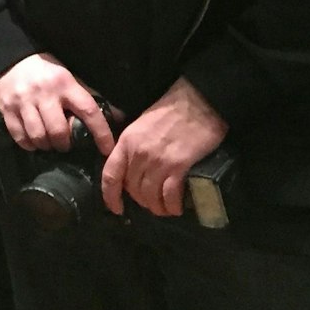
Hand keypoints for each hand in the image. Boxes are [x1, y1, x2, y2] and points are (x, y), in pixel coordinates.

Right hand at [0, 53, 114, 153]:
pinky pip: (20, 137)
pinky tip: (33, 141)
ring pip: (39, 136)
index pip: (88, 111)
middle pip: (59, 131)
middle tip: (65, 144)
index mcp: (65, 84)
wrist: (11, 59)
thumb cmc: (46, 72)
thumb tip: (119, 116)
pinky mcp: (7, 109)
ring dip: (47, 146)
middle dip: (65, 144)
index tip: (107, 149)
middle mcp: (44, 94)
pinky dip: (29, 144)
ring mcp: (24, 102)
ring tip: (49, 143)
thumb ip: (89, 97)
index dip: (100, 133)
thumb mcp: (70, 78)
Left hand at [101, 78, 227, 217]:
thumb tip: (132, 167)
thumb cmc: (171, 109)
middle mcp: (139, 153)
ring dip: (157, 207)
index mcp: (126, 141)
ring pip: (150, 195)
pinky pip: (170, 195)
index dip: (110, 196)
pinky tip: (176, 208)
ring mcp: (158, 160)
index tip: (116, 208)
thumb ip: (133, 145)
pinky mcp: (179, 165)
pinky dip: (172, 205)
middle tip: (151, 203)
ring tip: (165, 209)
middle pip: (133, 189)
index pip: (111, 175)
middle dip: (141, 201)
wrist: (199, 101)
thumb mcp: (142, 124)